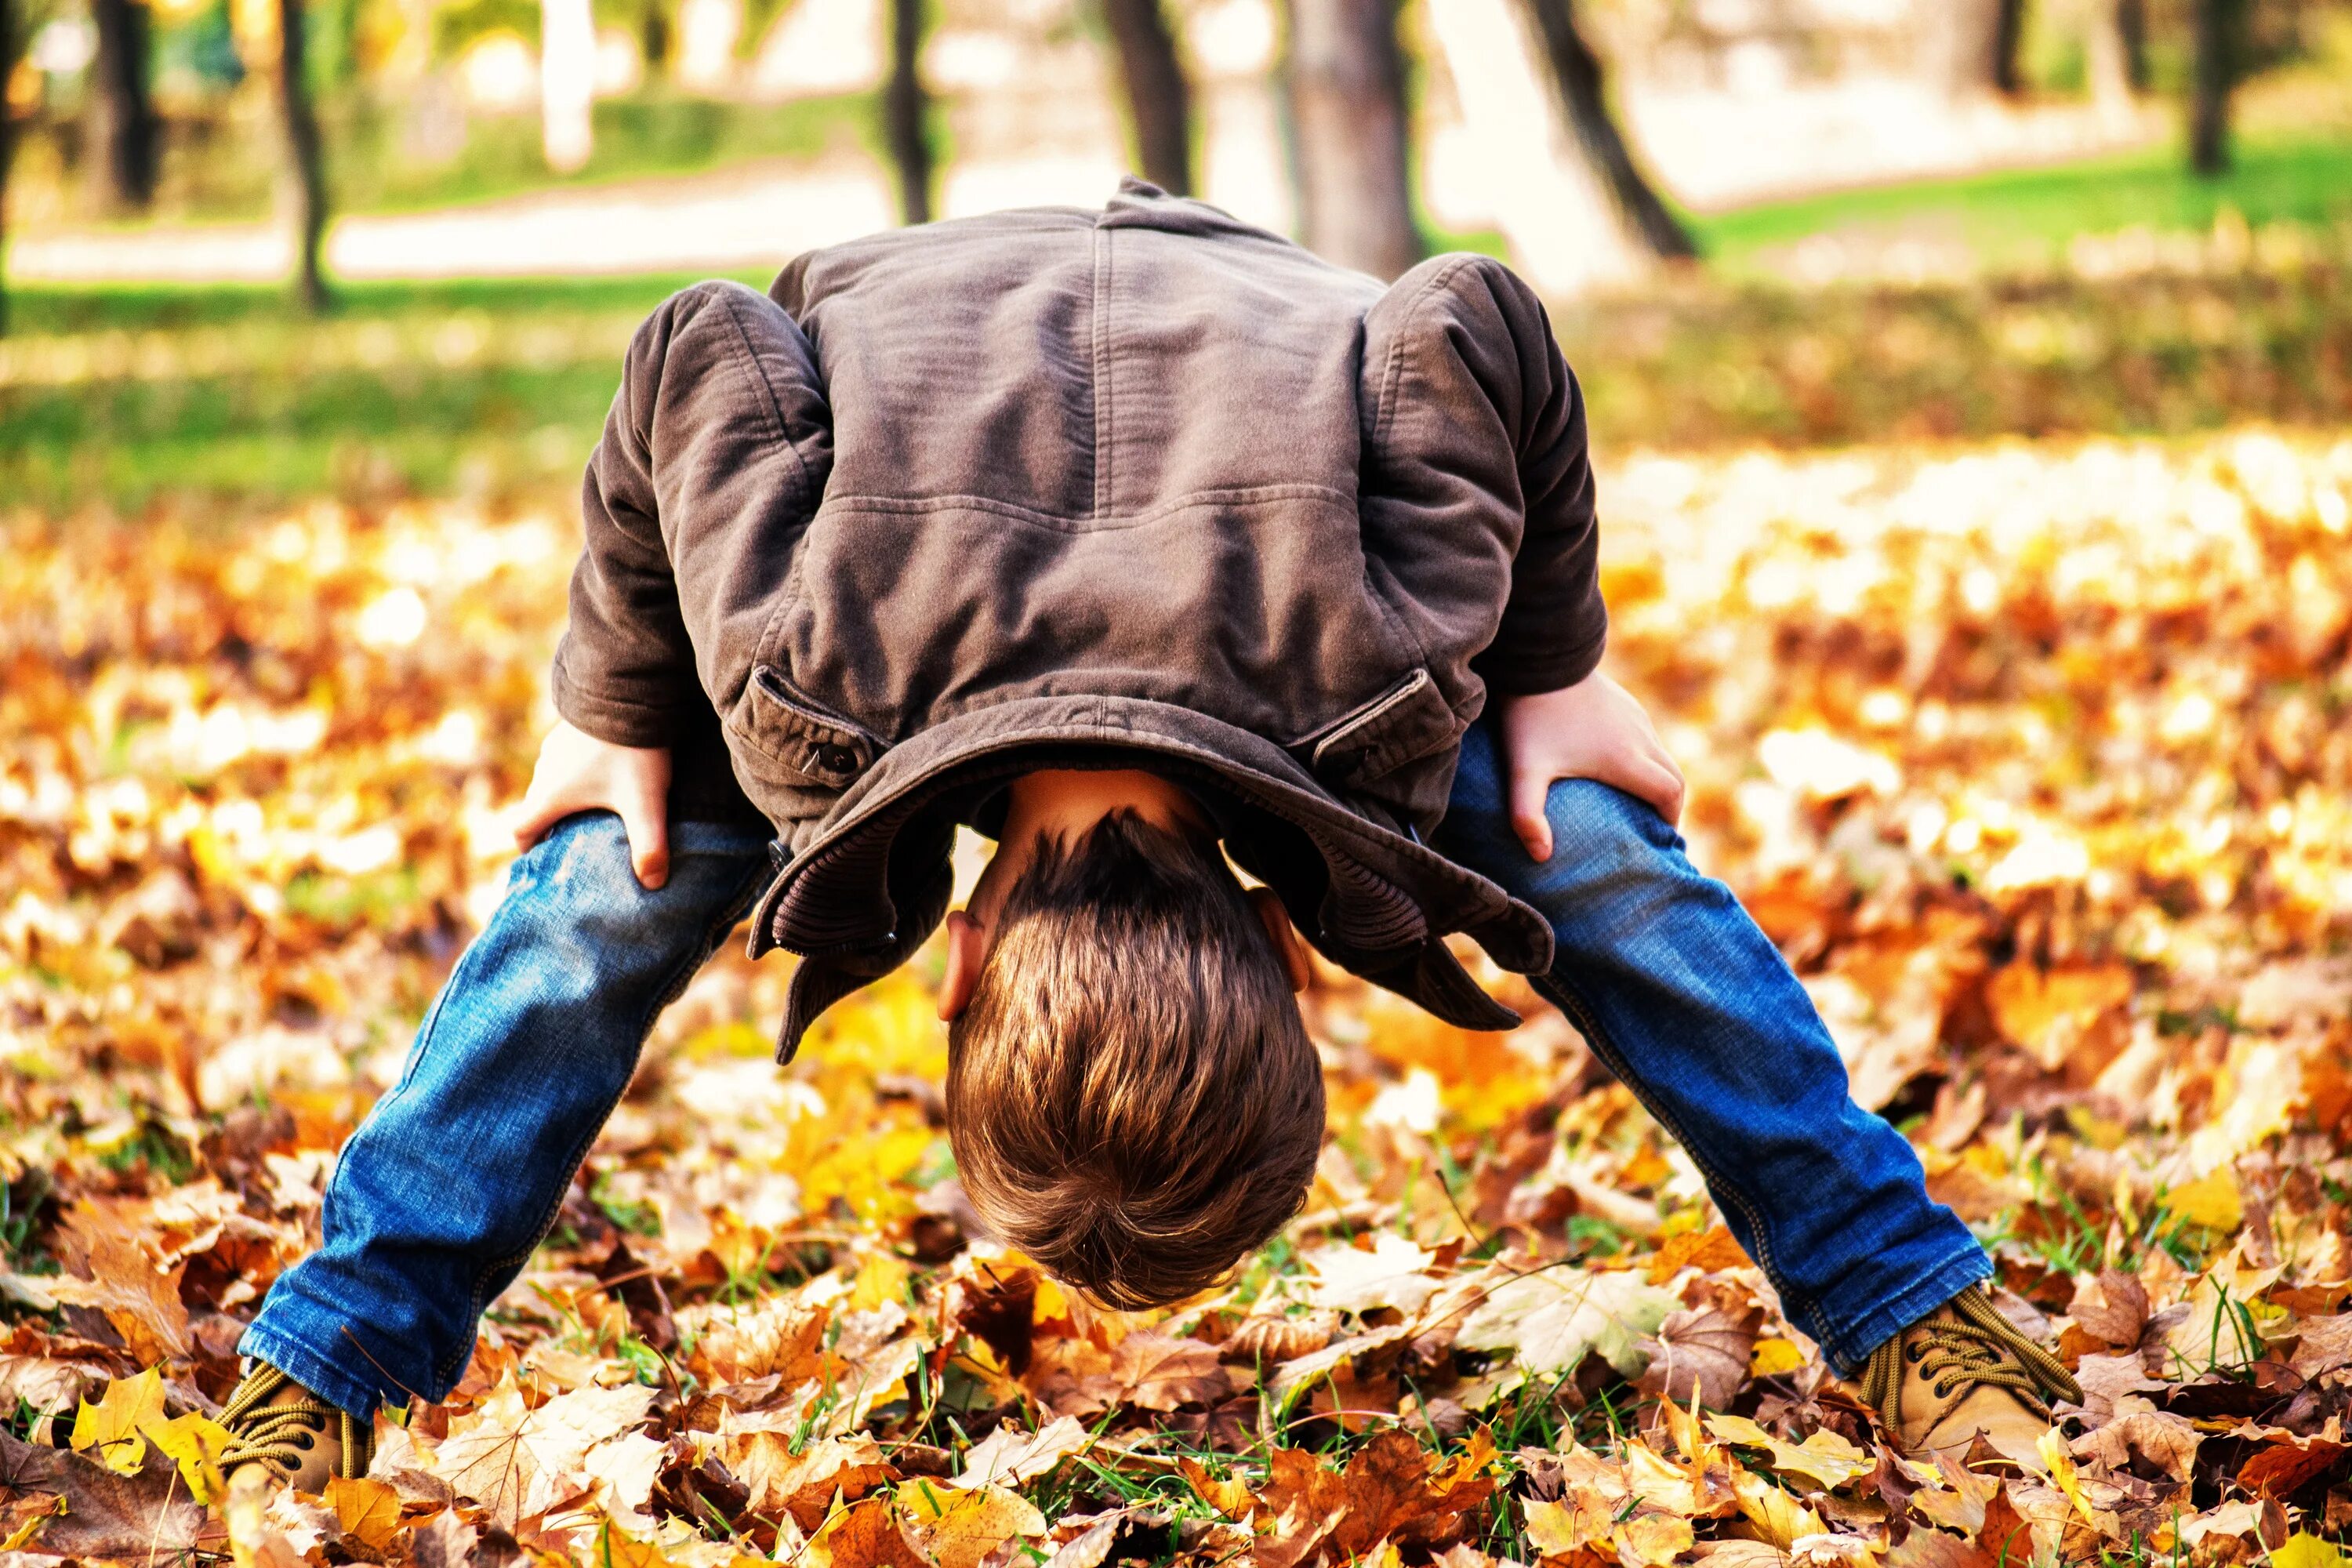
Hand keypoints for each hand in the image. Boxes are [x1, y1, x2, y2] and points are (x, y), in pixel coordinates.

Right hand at [511, 721, 672, 887]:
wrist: (628, 687)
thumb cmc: (630, 750)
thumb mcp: (643, 803)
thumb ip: (649, 846)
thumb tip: (653, 885)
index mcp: (549, 794)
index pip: (522, 831)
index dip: (530, 850)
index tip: (545, 862)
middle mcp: (544, 770)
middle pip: (537, 807)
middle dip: (552, 827)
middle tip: (577, 843)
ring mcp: (556, 745)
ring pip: (553, 780)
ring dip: (567, 798)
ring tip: (596, 812)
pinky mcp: (573, 726)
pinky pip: (568, 759)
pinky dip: (580, 773)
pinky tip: (608, 774)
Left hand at [1498, 672, 1684, 857]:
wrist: (1539, 659)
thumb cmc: (1532, 719)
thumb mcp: (1524, 771)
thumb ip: (1527, 816)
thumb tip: (1540, 857)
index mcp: (1627, 759)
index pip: (1670, 794)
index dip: (1671, 820)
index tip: (1659, 838)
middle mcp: (1640, 737)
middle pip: (1674, 777)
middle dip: (1669, 804)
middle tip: (1652, 826)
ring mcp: (1634, 716)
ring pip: (1660, 755)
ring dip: (1657, 780)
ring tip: (1634, 801)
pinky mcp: (1624, 702)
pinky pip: (1646, 736)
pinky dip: (1645, 758)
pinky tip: (1616, 765)